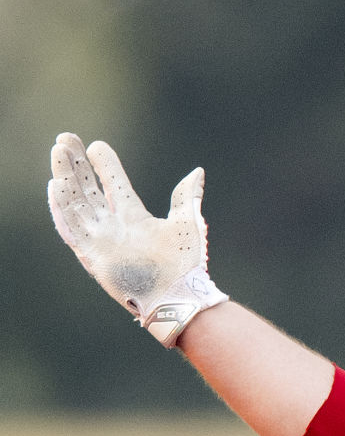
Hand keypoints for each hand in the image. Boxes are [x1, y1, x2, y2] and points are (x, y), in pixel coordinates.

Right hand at [47, 133, 228, 345]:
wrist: (178, 296)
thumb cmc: (186, 265)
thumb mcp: (188, 224)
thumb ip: (186, 197)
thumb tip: (197, 171)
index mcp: (136, 218)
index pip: (114, 185)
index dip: (105, 165)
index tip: (96, 145)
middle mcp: (115, 227)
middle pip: (89, 190)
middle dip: (77, 165)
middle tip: (65, 139)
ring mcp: (102, 240)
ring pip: (76, 203)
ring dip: (65, 178)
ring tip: (58, 152)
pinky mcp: (92, 255)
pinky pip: (71, 229)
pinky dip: (62, 208)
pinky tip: (55, 185)